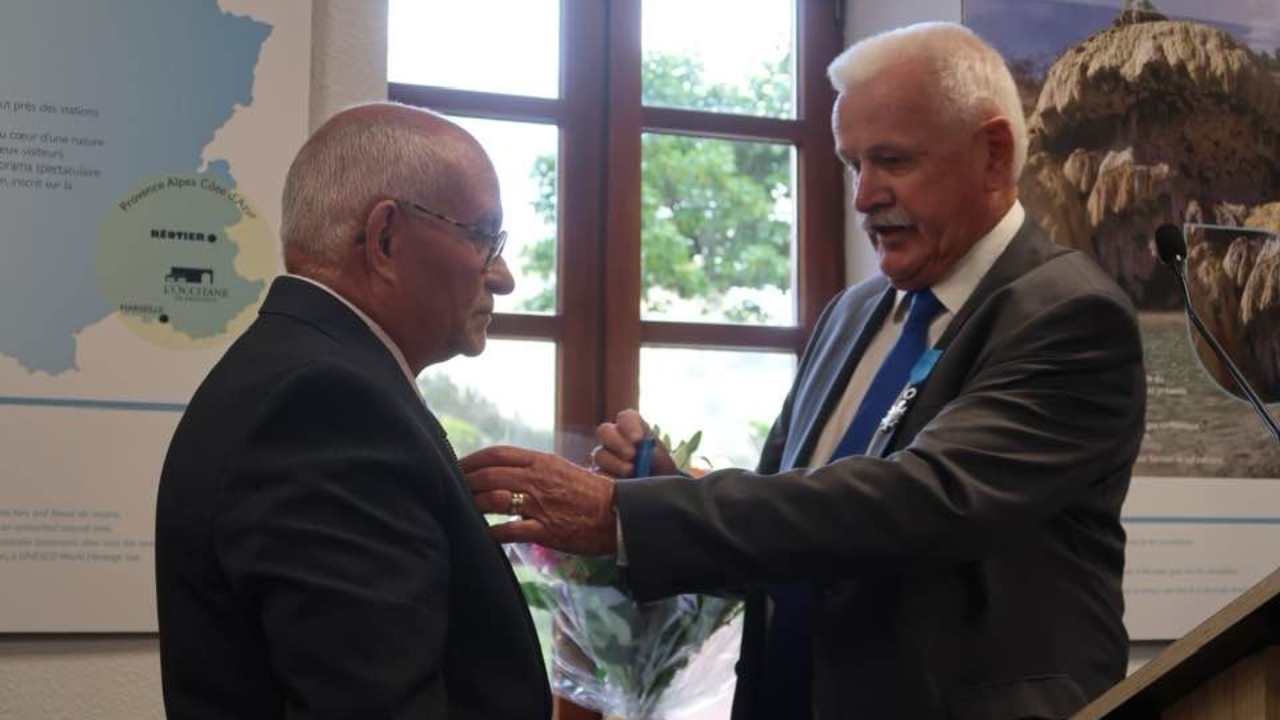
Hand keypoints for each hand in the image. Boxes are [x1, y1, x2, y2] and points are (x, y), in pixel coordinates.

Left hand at [462, 445, 617, 555]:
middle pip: (489, 474)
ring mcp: (540, 505)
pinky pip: (509, 531)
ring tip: (462, 509)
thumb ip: (534, 469)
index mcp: (542, 461)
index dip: (472, 459)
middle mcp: (538, 479)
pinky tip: (481, 535)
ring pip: (493, 499)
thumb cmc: (591, 493)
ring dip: (473, 504)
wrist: (618, 515)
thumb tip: (506, 471)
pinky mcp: (545, 530)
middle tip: (451, 488)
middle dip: (465, 481)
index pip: (497, 454)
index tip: (457, 466)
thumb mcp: (562, 470)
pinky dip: (491, 533)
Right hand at [591, 409, 677, 477]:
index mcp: (633, 429)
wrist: (657, 494)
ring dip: (614, 463)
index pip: (626, 417)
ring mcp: (605, 457)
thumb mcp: (663, 463)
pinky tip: (620, 483)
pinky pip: (597, 474)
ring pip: (599, 454)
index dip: (629, 425)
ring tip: (629, 472)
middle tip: (631, 455)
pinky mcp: (599, 475)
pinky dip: (608, 478)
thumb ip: (655, 456)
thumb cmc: (661, 474)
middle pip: (605, 430)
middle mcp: (615, 439)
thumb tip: (645, 454)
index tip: (637, 439)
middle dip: (617, 442)